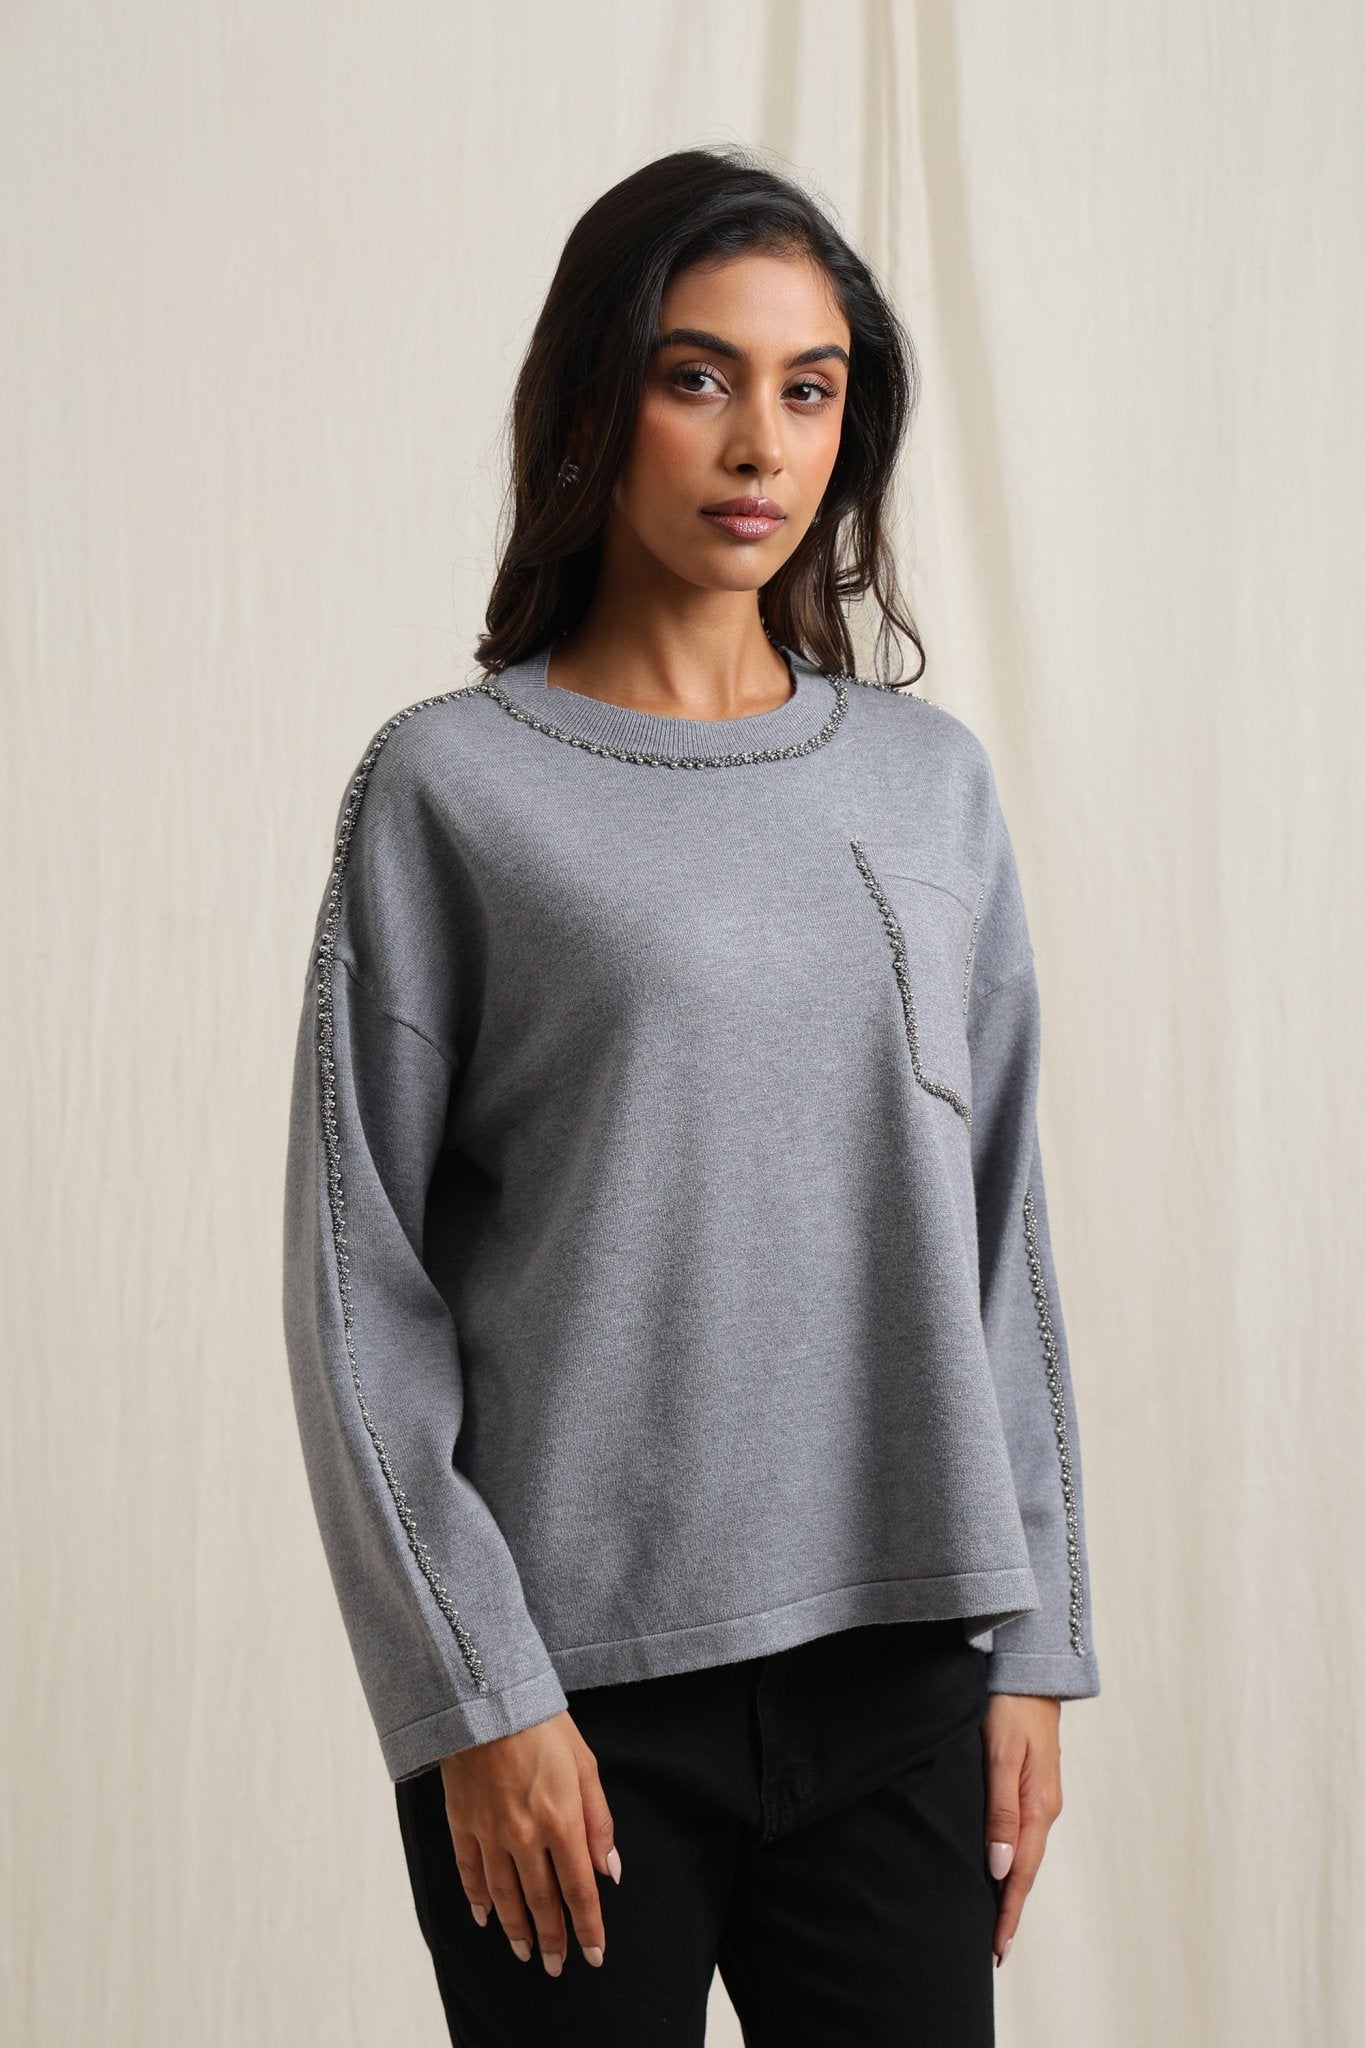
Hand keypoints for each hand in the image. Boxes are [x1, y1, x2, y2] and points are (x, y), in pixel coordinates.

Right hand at [438, 1709, 622, 1976]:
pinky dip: (477, 1897)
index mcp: (561, 1822)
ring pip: (504, 1895)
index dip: (587, 1927)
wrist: (488, 1699)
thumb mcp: (586, 1765)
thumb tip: (609, 1871)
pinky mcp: (463, 1822)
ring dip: (515, 1928)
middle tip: (555, 1967)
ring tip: (524, 1952)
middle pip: (540, 1901)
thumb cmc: (544, 1727)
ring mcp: (490, 1832)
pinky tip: (483, 1916)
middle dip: (551, 1939)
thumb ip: (599, 1821)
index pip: (578, 1890)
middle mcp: (524, 1836)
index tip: (594, 1955)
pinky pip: (470, 1870)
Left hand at [981, 1693, 1062, 1965]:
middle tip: (992, 1947)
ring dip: (1010, 1885)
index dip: (1008, 1911)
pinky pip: (1020, 1831)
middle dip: (1010, 1907)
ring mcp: (1039, 1795)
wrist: (1028, 1666)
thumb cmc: (1010, 1705)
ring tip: (993, 1917)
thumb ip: (1000, 1810)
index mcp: (1038, 1806)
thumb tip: (1002, 1868)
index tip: (996, 1948)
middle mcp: (1043, 1807)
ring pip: (1023, 1851)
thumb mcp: (1002, 1756)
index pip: (1023, 1872)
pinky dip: (1011, 1858)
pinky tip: (999, 1865)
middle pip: (1026, 1869)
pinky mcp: (1030, 1782)